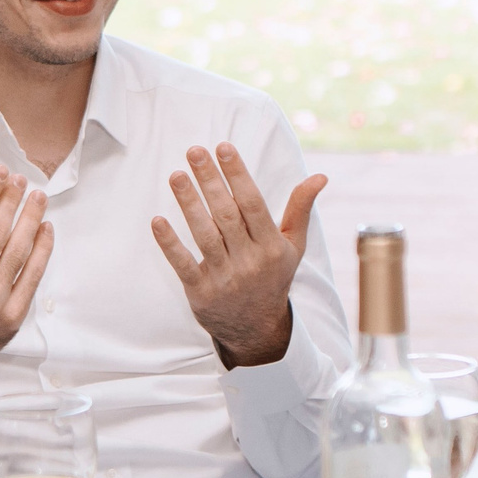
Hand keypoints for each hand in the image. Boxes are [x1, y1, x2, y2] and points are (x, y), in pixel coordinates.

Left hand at [152, 142, 324, 368]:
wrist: (257, 330)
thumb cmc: (273, 277)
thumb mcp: (293, 246)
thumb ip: (300, 208)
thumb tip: (320, 176)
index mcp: (272, 246)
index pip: (253, 203)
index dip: (238, 174)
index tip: (223, 147)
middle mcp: (250, 261)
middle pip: (227, 214)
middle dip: (210, 181)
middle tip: (194, 151)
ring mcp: (225, 278)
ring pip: (205, 235)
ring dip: (189, 204)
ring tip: (176, 175)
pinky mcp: (201, 293)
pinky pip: (183, 265)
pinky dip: (170, 244)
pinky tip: (157, 220)